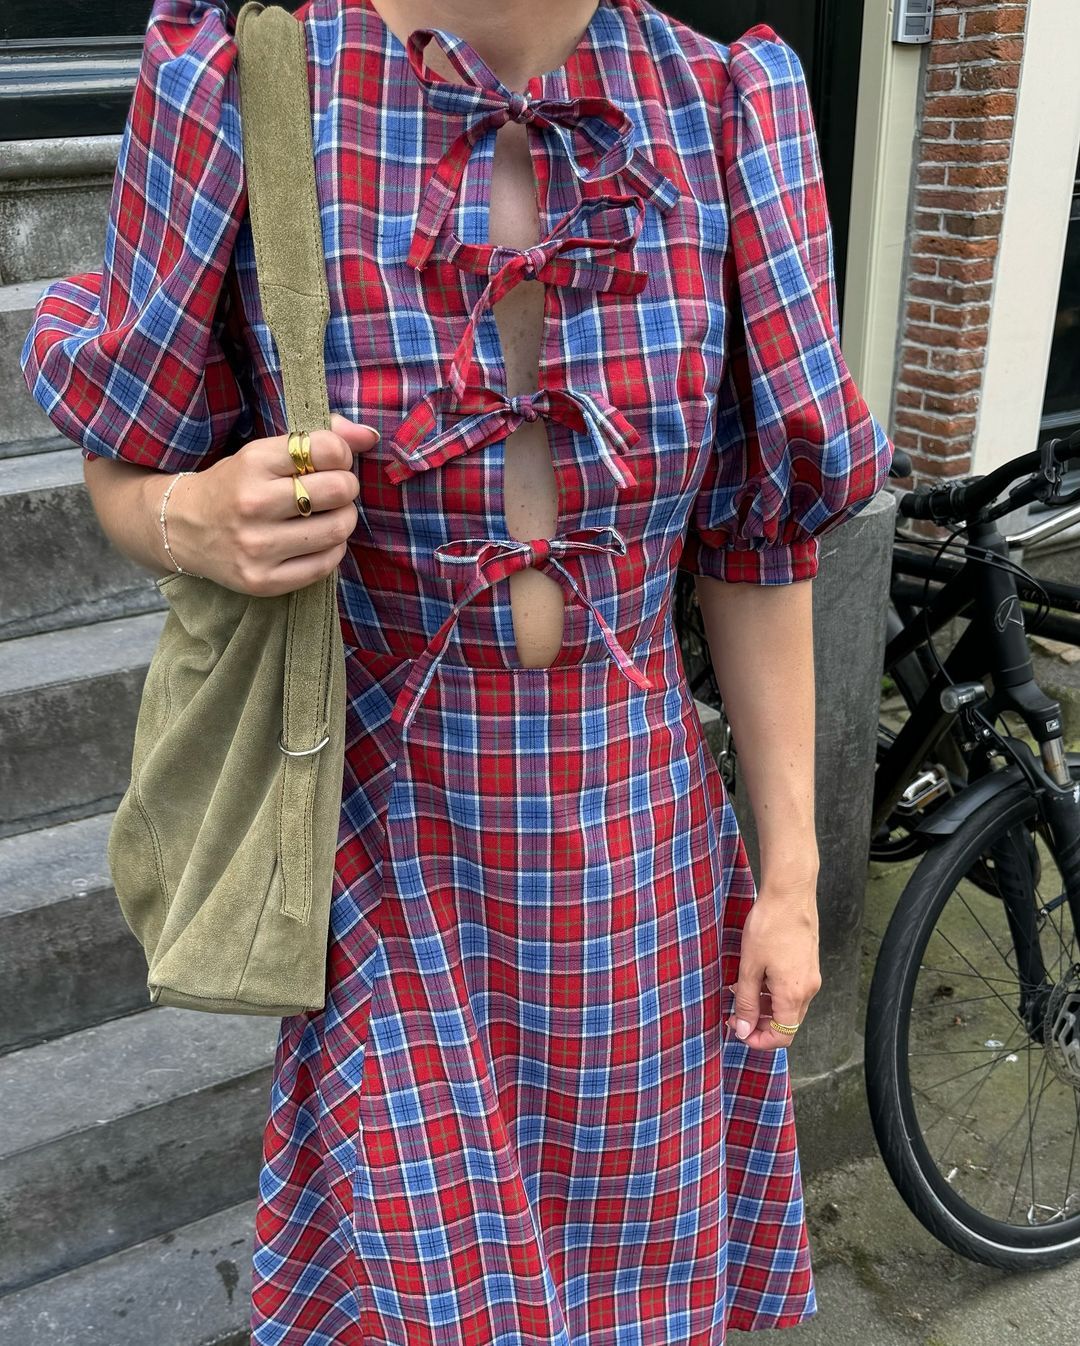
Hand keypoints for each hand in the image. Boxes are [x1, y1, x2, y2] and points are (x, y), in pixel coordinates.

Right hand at [164, 414, 379, 595]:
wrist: (182, 528)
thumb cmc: (235, 485)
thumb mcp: (265, 452)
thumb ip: (320, 437)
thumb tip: (370, 436)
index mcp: (253, 461)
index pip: (327, 449)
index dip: (341, 454)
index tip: (331, 461)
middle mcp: (253, 503)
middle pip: (340, 490)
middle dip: (346, 487)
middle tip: (335, 490)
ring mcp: (257, 546)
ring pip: (338, 529)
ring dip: (343, 519)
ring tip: (327, 515)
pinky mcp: (263, 581)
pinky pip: (326, 564)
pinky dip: (332, 549)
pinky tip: (317, 540)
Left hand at [726, 880, 820, 1050]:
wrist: (790, 894)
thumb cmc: (770, 926)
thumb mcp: (750, 967)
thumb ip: (747, 1002)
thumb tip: (744, 1029)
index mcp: (794, 995)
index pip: (782, 1037)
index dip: (759, 1040)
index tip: (739, 1030)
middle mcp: (808, 989)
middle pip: (787, 1023)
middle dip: (760, 1024)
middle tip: (735, 1013)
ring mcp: (810, 976)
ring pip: (789, 1006)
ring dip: (766, 1006)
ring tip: (741, 991)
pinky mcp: (808, 963)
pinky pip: (792, 989)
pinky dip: (774, 991)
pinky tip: (755, 977)